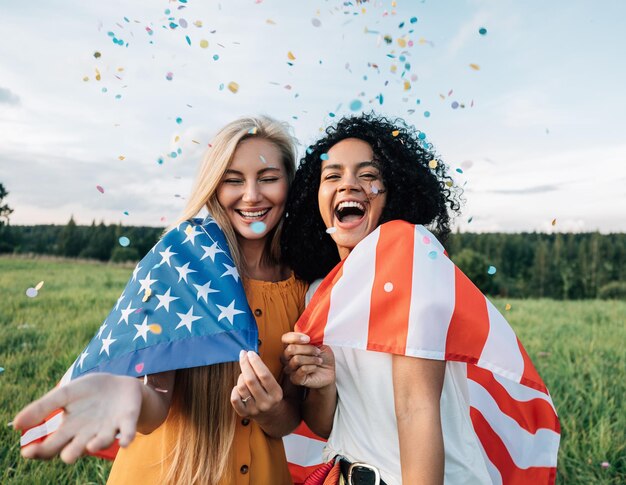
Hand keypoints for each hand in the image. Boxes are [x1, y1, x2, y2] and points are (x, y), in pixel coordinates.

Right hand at [12, 374, 142, 463]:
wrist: (120, 384)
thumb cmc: (90, 391)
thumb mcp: (66, 393)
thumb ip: (43, 407)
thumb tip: (16, 424)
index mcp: (69, 428)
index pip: (50, 447)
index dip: (38, 451)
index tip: (28, 451)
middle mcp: (87, 434)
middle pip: (73, 451)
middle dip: (69, 454)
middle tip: (66, 452)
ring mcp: (108, 429)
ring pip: (100, 443)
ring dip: (97, 445)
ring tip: (92, 445)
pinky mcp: (127, 421)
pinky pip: (127, 433)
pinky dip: (127, 437)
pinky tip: (125, 442)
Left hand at [230, 350, 282, 418]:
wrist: (272, 415)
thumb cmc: (271, 394)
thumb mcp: (275, 384)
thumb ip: (265, 373)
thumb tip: (250, 356)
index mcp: (276, 394)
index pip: (264, 375)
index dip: (256, 362)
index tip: (250, 352)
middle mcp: (266, 402)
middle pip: (250, 380)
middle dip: (245, 364)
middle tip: (243, 355)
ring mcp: (254, 409)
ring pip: (242, 387)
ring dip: (241, 376)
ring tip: (244, 374)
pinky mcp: (244, 414)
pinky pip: (234, 399)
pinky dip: (235, 389)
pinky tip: (239, 386)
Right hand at [282, 332, 334, 388]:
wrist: (329, 372)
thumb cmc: (323, 356)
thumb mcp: (320, 343)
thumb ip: (311, 336)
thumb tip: (307, 331)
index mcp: (291, 346)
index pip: (285, 338)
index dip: (295, 337)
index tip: (308, 338)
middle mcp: (287, 357)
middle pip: (290, 349)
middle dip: (307, 349)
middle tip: (318, 351)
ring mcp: (290, 369)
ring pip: (296, 360)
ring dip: (311, 359)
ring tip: (319, 360)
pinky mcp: (295, 379)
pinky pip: (301, 370)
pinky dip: (311, 367)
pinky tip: (315, 367)